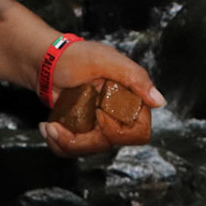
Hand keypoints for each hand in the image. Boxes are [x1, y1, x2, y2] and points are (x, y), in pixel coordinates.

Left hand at [37, 38, 164, 157]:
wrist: (45, 61)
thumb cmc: (75, 56)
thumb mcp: (106, 61)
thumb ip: (134, 77)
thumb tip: (159, 101)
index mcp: (130, 99)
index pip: (138, 133)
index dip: (116, 130)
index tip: (98, 113)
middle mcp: (116, 115)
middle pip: (108, 146)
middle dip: (80, 141)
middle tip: (56, 128)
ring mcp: (98, 124)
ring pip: (90, 150)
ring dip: (65, 142)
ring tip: (49, 127)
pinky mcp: (82, 130)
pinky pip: (75, 149)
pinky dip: (58, 143)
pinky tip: (48, 127)